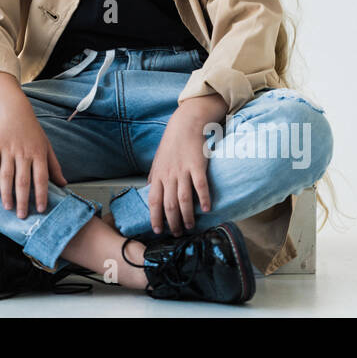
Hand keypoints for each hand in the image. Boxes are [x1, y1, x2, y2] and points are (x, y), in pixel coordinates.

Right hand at [0, 106, 67, 218]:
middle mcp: (24, 153)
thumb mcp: (47, 146)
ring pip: (7, 175)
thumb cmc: (32, 131)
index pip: (41, 178)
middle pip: (23, 181)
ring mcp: (8, 149)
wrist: (15, 110)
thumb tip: (64, 184)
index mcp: (38, 154)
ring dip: (6, 193)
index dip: (41, 195)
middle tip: (21, 216)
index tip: (40, 209)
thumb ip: (54, 166)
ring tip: (7, 207)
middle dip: (23, 200)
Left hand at [147, 94, 227, 235]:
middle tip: (178, 233)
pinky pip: (200, 185)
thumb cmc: (172, 143)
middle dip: (173, 222)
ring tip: (190, 226)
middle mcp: (169, 175)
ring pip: (183, 199)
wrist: (185, 124)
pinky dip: (203, 199)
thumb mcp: (158, 160)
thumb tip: (149, 190)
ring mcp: (183, 170)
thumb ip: (154, 176)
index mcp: (158, 175)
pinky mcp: (197, 165)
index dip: (155, 217)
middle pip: (169, 204)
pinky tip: (206, 209)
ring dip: (187, 216)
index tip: (158, 230)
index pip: (153, 201)